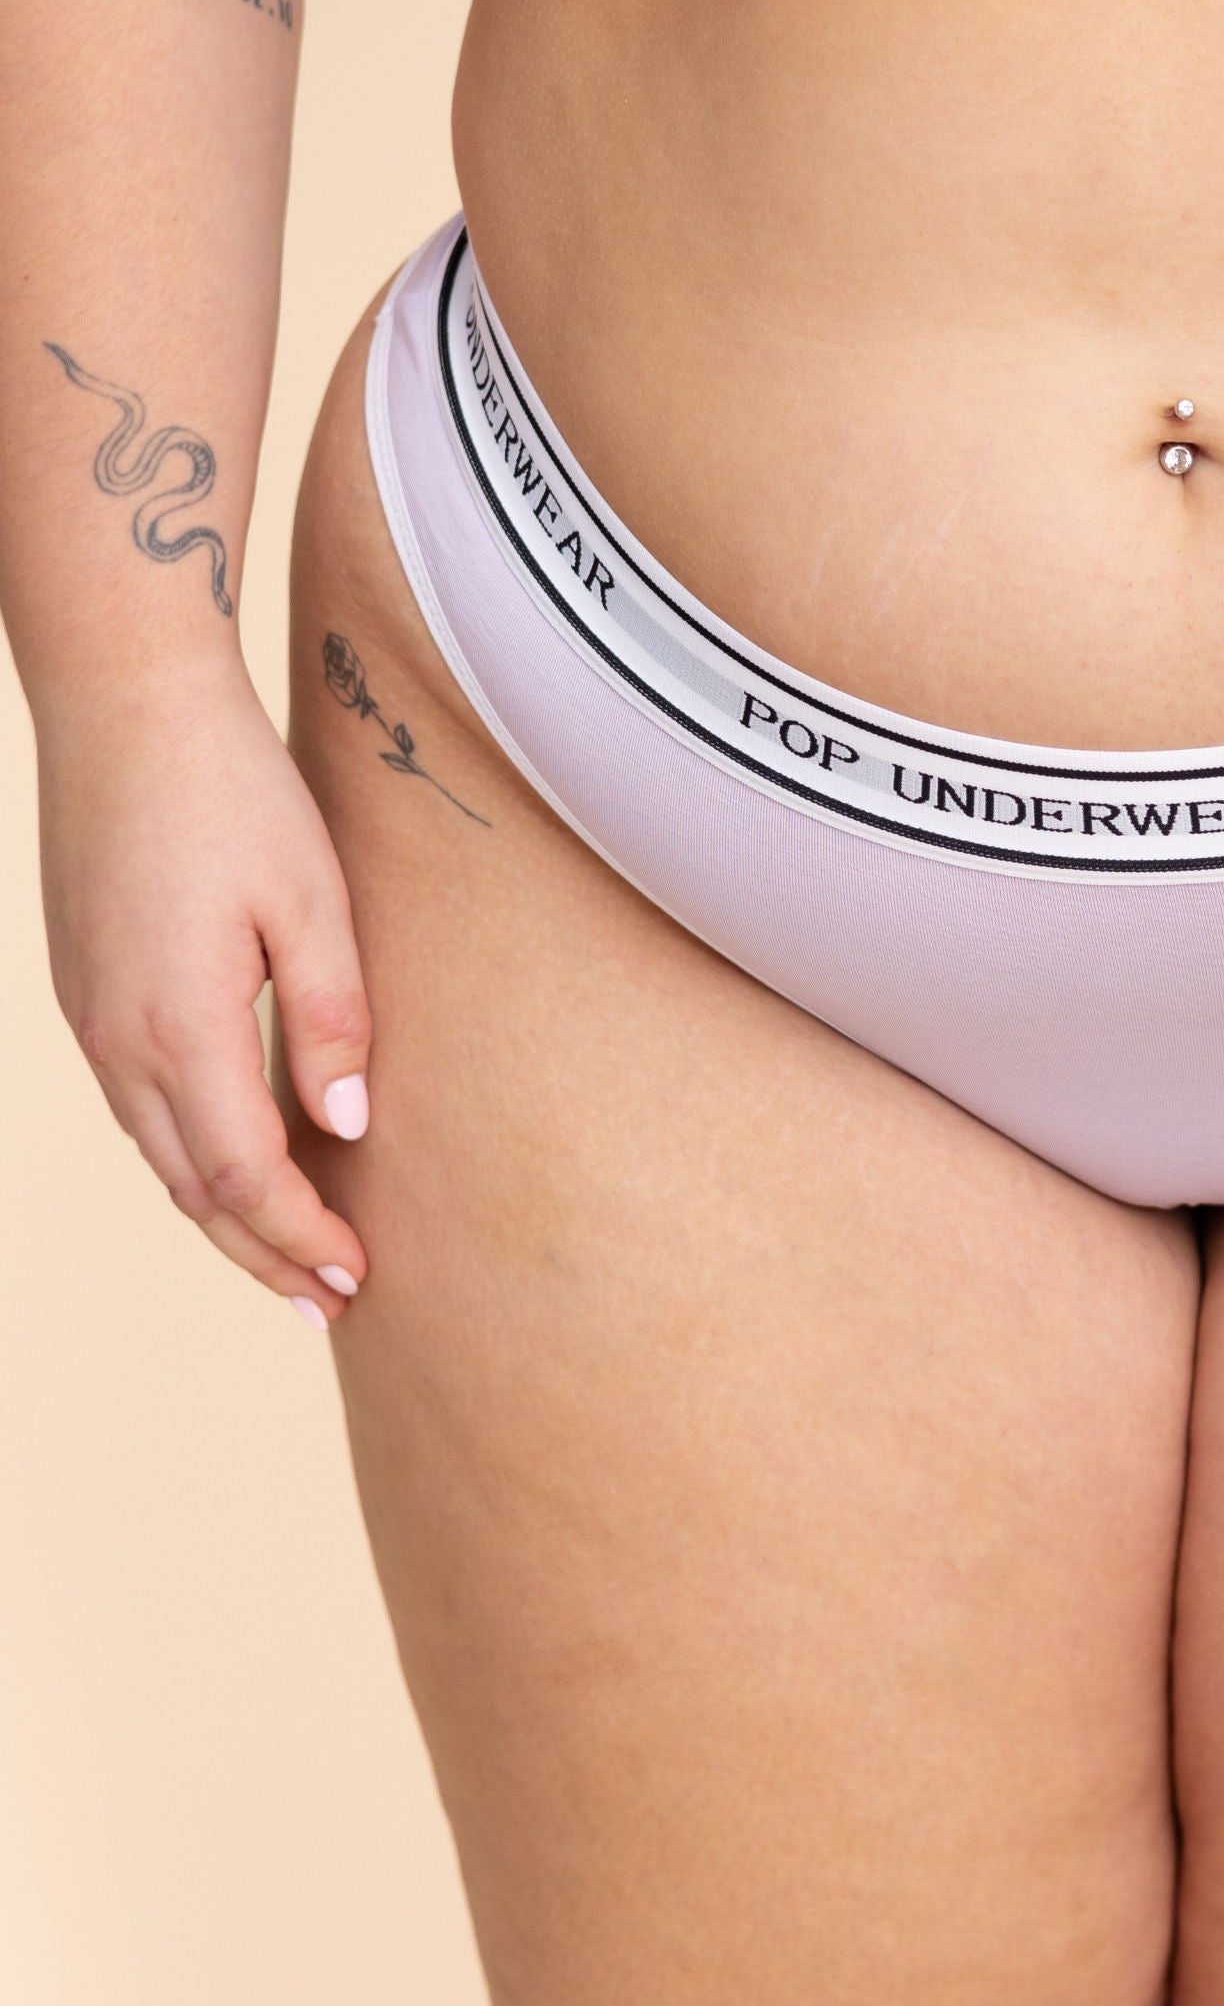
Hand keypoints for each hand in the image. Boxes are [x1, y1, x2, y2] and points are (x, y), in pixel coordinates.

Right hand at [38, 662, 372, 1324]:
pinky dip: (187, 1156)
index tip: (356, 1275)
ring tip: (286, 1255)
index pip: (243, 1176)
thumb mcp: (313, 899)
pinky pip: (135, 1106)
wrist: (124, 705)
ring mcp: (91, 1018)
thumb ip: (333, 1018)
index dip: (300, 1235)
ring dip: (221, 1214)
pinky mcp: (85, 988)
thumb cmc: (232, 789)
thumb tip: (349, 1126)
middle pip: (191, 1189)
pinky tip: (228, 1161)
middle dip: (261, 1253)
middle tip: (329, 1300)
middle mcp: (119, 1040)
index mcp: (180, 1027)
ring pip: (157, 1153)